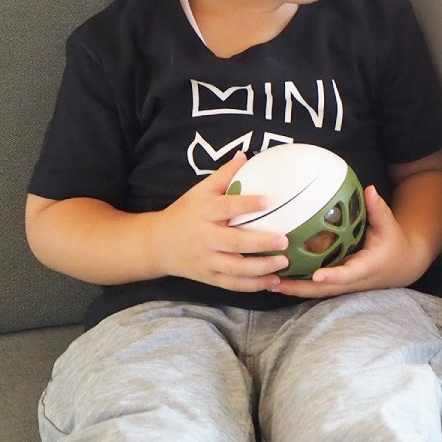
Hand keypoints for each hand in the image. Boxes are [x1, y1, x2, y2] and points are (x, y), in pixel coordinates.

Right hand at [150, 152, 289, 291]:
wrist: (157, 244)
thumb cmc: (184, 213)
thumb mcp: (199, 192)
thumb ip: (223, 176)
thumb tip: (245, 155)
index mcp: (203, 212)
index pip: (226, 207)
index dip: (247, 204)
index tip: (269, 200)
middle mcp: (204, 237)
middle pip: (233, 242)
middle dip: (260, 243)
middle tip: (284, 240)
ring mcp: (206, 260)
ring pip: (235, 268)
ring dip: (261, 268)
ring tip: (283, 263)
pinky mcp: (208, 277)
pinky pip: (232, 284)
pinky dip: (253, 285)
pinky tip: (272, 281)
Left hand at [272, 186, 423, 297]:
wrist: (402, 266)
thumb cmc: (394, 243)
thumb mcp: (389, 226)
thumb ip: (378, 209)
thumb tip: (369, 190)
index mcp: (367, 267)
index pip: (349, 274)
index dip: (333, 276)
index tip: (316, 275)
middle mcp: (353, 281)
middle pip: (325, 289)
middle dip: (301, 288)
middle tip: (277, 282)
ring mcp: (344, 285)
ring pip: (317, 292)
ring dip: (294, 289)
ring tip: (269, 282)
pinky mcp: (337, 284)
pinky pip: (315, 287)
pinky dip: (297, 285)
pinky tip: (275, 278)